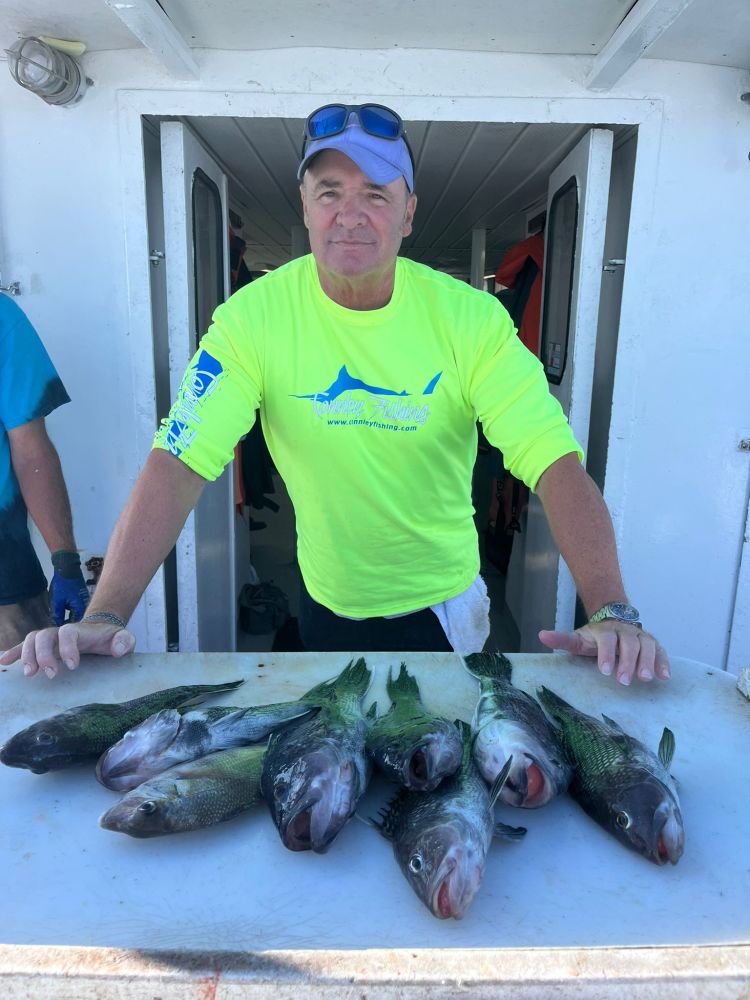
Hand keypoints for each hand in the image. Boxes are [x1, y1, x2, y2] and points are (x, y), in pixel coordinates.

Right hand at [0, 622, 135, 679]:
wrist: (100, 631)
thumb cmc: (110, 639)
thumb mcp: (123, 638)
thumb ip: (125, 641)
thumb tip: (118, 650)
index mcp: (80, 631)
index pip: (68, 633)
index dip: (67, 647)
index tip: (72, 666)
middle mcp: (61, 633)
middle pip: (44, 635)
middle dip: (43, 654)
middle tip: (49, 674)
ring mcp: (51, 639)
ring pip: (32, 639)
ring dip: (26, 655)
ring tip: (28, 674)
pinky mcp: (44, 647)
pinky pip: (24, 646)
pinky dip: (13, 653)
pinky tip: (4, 662)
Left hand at [50, 569, 89, 624]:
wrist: (67, 567)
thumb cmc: (62, 584)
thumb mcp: (57, 601)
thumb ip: (58, 614)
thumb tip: (57, 626)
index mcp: (80, 608)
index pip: (74, 623)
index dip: (66, 628)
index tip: (58, 632)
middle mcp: (85, 605)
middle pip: (77, 618)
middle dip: (68, 622)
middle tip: (57, 626)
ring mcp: (84, 599)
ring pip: (77, 612)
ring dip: (69, 615)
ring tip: (59, 618)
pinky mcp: (82, 595)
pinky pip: (77, 606)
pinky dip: (71, 609)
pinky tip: (64, 609)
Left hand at [538, 621, 669, 685]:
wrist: (614, 621)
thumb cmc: (594, 638)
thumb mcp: (578, 639)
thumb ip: (562, 639)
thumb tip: (541, 635)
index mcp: (605, 631)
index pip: (607, 640)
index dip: (606, 654)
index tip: (604, 671)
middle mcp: (625, 631)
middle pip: (629, 643)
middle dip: (627, 662)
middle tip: (624, 681)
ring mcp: (640, 636)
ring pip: (647, 645)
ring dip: (647, 662)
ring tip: (645, 679)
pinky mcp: (653, 644)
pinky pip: (661, 651)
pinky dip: (663, 662)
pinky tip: (664, 677)